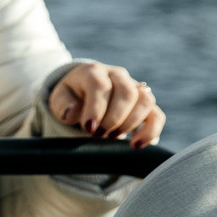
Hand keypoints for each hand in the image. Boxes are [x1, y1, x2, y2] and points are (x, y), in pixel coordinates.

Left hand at [49, 63, 163, 145]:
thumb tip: (71, 113)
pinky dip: (150, 131)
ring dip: (130, 124)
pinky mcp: (146, 104)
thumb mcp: (60, 98)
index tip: (88, 128)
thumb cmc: (72, 96)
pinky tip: (136, 145)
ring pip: (145, 101)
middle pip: (126, 93)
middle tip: (98, 135)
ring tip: (112, 137)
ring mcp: (135, 88)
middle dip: (113, 119)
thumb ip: (63, 105)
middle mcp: (118, 76)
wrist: (85, 92)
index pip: (100, 86)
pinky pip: (157, 115)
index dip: (96, 109)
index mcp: (94, 72)